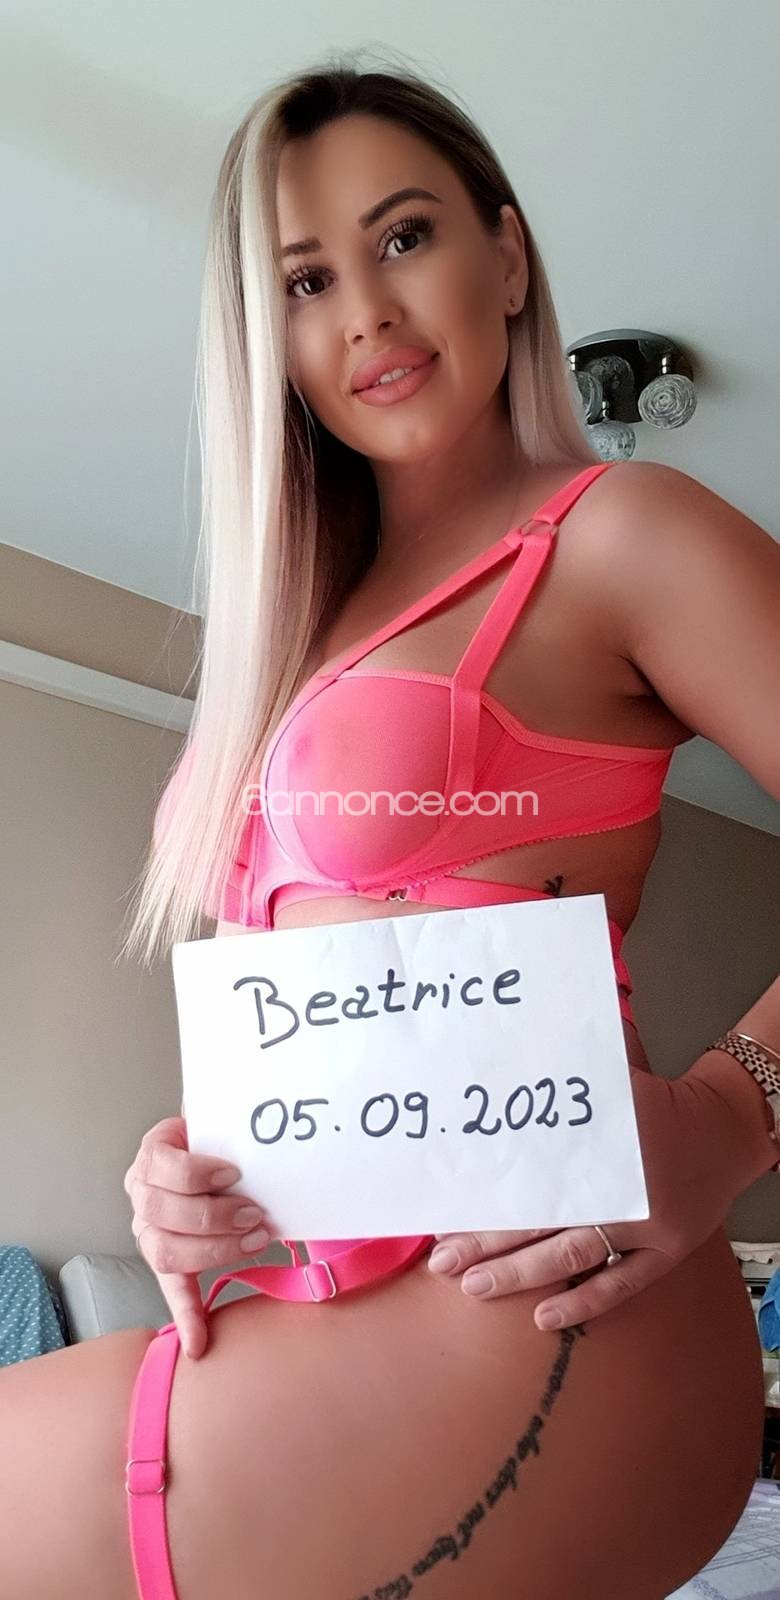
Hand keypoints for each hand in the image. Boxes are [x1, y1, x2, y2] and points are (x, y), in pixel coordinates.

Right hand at [123, 1116, 274, 1359]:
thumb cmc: (216, 1137)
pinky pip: (171, 1291)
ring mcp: (149, 1230)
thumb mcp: (215, 1117)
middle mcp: (141, 1195)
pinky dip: (186, 1317)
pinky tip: (198, 1342)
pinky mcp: (165, 1261)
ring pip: (169, 1251)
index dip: (197, 1173)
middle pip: (165, 1214)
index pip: (162, 1167)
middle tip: (256, 1214)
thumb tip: (255, 1103)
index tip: (234, 1173)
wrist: (209, 1151)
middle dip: (215, 1217)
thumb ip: (224, 1114)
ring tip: (258, 1239)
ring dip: (216, 1252)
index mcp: (153, 1155)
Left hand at [427, 1070, 743, 1330]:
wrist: (722, 1130)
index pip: (534, 1168)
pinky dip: (583, 1301)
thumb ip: (563, 1067)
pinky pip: (621, 1284)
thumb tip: (509, 1056)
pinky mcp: (665, 1252)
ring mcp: (645, 1224)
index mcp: (602, 1137)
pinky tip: (545, 1317)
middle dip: (488, 1241)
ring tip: (476, 1287)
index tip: (450, 1206)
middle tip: (444, 1261)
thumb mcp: (611, 1072)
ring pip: (572, 1254)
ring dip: (522, 1273)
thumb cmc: (656, 1098)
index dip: (489, 1191)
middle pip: (543, 1216)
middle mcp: (620, 1184)